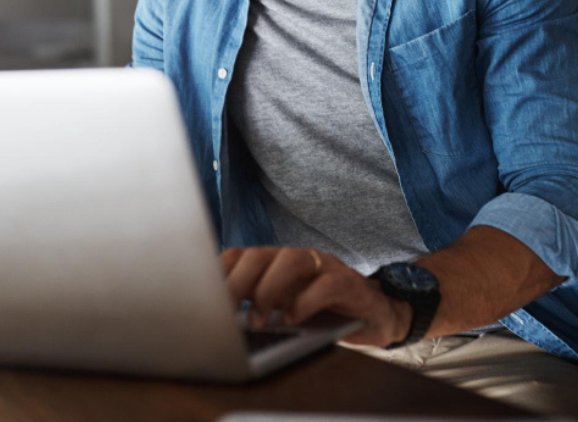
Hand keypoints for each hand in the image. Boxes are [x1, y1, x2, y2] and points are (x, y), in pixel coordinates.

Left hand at [220, 246, 411, 347]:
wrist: (375, 314)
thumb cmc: (323, 314)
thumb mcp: (285, 309)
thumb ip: (258, 307)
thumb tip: (221, 322)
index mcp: (276, 262)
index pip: (240, 255)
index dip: (219, 273)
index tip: (201, 297)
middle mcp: (298, 258)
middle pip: (260, 254)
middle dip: (239, 282)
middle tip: (227, 312)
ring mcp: (325, 266)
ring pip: (292, 259)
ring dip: (270, 288)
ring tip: (261, 318)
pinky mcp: (349, 283)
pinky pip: (327, 283)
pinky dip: (307, 301)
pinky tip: (294, 319)